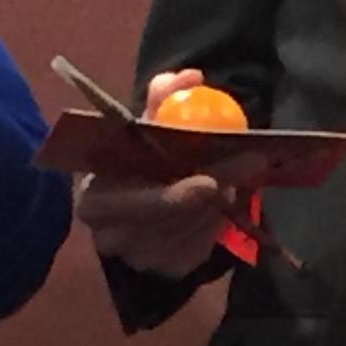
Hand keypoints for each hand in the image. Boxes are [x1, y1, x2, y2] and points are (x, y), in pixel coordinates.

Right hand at [76, 67, 236, 280]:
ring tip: (240, 177)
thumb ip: (161, 101)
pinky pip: (203, 247)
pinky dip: (219, 222)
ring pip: (192, 231)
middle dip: (215, 188)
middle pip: (170, 219)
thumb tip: (189, 76)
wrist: (141, 207)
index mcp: (93, 198)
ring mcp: (138, 257)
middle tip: (251, 163)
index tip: (208, 181)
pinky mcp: (168, 268)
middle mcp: (109, 235)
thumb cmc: (139, 162)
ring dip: (222, 203)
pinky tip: (226, 202)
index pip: (130, 202)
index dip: (169, 196)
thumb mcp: (145, 130)